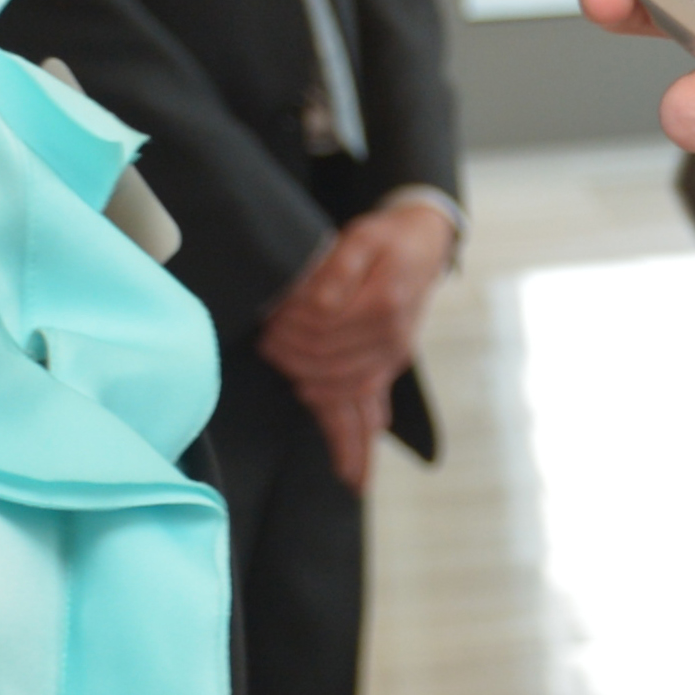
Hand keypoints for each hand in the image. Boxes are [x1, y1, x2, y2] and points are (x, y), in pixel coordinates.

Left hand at [261, 197, 457, 490]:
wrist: (426, 243)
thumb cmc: (388, 238)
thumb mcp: (361, 237)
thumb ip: (337, 270)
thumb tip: (316, 308)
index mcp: (382, 306)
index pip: (324, 330)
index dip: (292, 327)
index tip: (270, 319)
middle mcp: (391, 339)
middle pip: (329, 364)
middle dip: (294, 357)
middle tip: (268, 342)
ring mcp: (391, 356)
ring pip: (349, 396)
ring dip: (313, 390)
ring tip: (284, 371)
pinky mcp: (388, 365)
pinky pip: (371, 406)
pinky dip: (355, 435)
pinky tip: (344, 456)